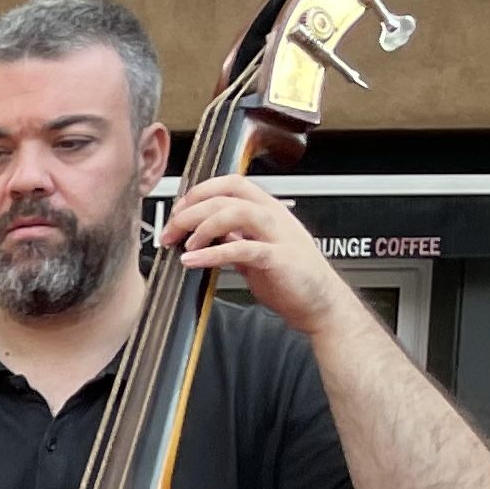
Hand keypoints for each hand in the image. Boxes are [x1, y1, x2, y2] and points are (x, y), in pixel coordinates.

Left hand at [159, 176, 355, 339]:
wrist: (319, 304)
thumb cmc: (289, 278)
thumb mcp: (254, 252)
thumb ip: (233, 238)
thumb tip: (202, 232)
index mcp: (268, 211)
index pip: (231, 184)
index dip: (200, 192)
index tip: (177, 211)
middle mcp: (274, 217)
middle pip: (228, 194)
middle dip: (192, 209)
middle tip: (170, 231)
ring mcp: (279, 236)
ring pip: (238, 212)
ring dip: (203, 225)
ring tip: (184, 244)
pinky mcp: (279, 259)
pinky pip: (243, 248)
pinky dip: (212, 253)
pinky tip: (192, 260)